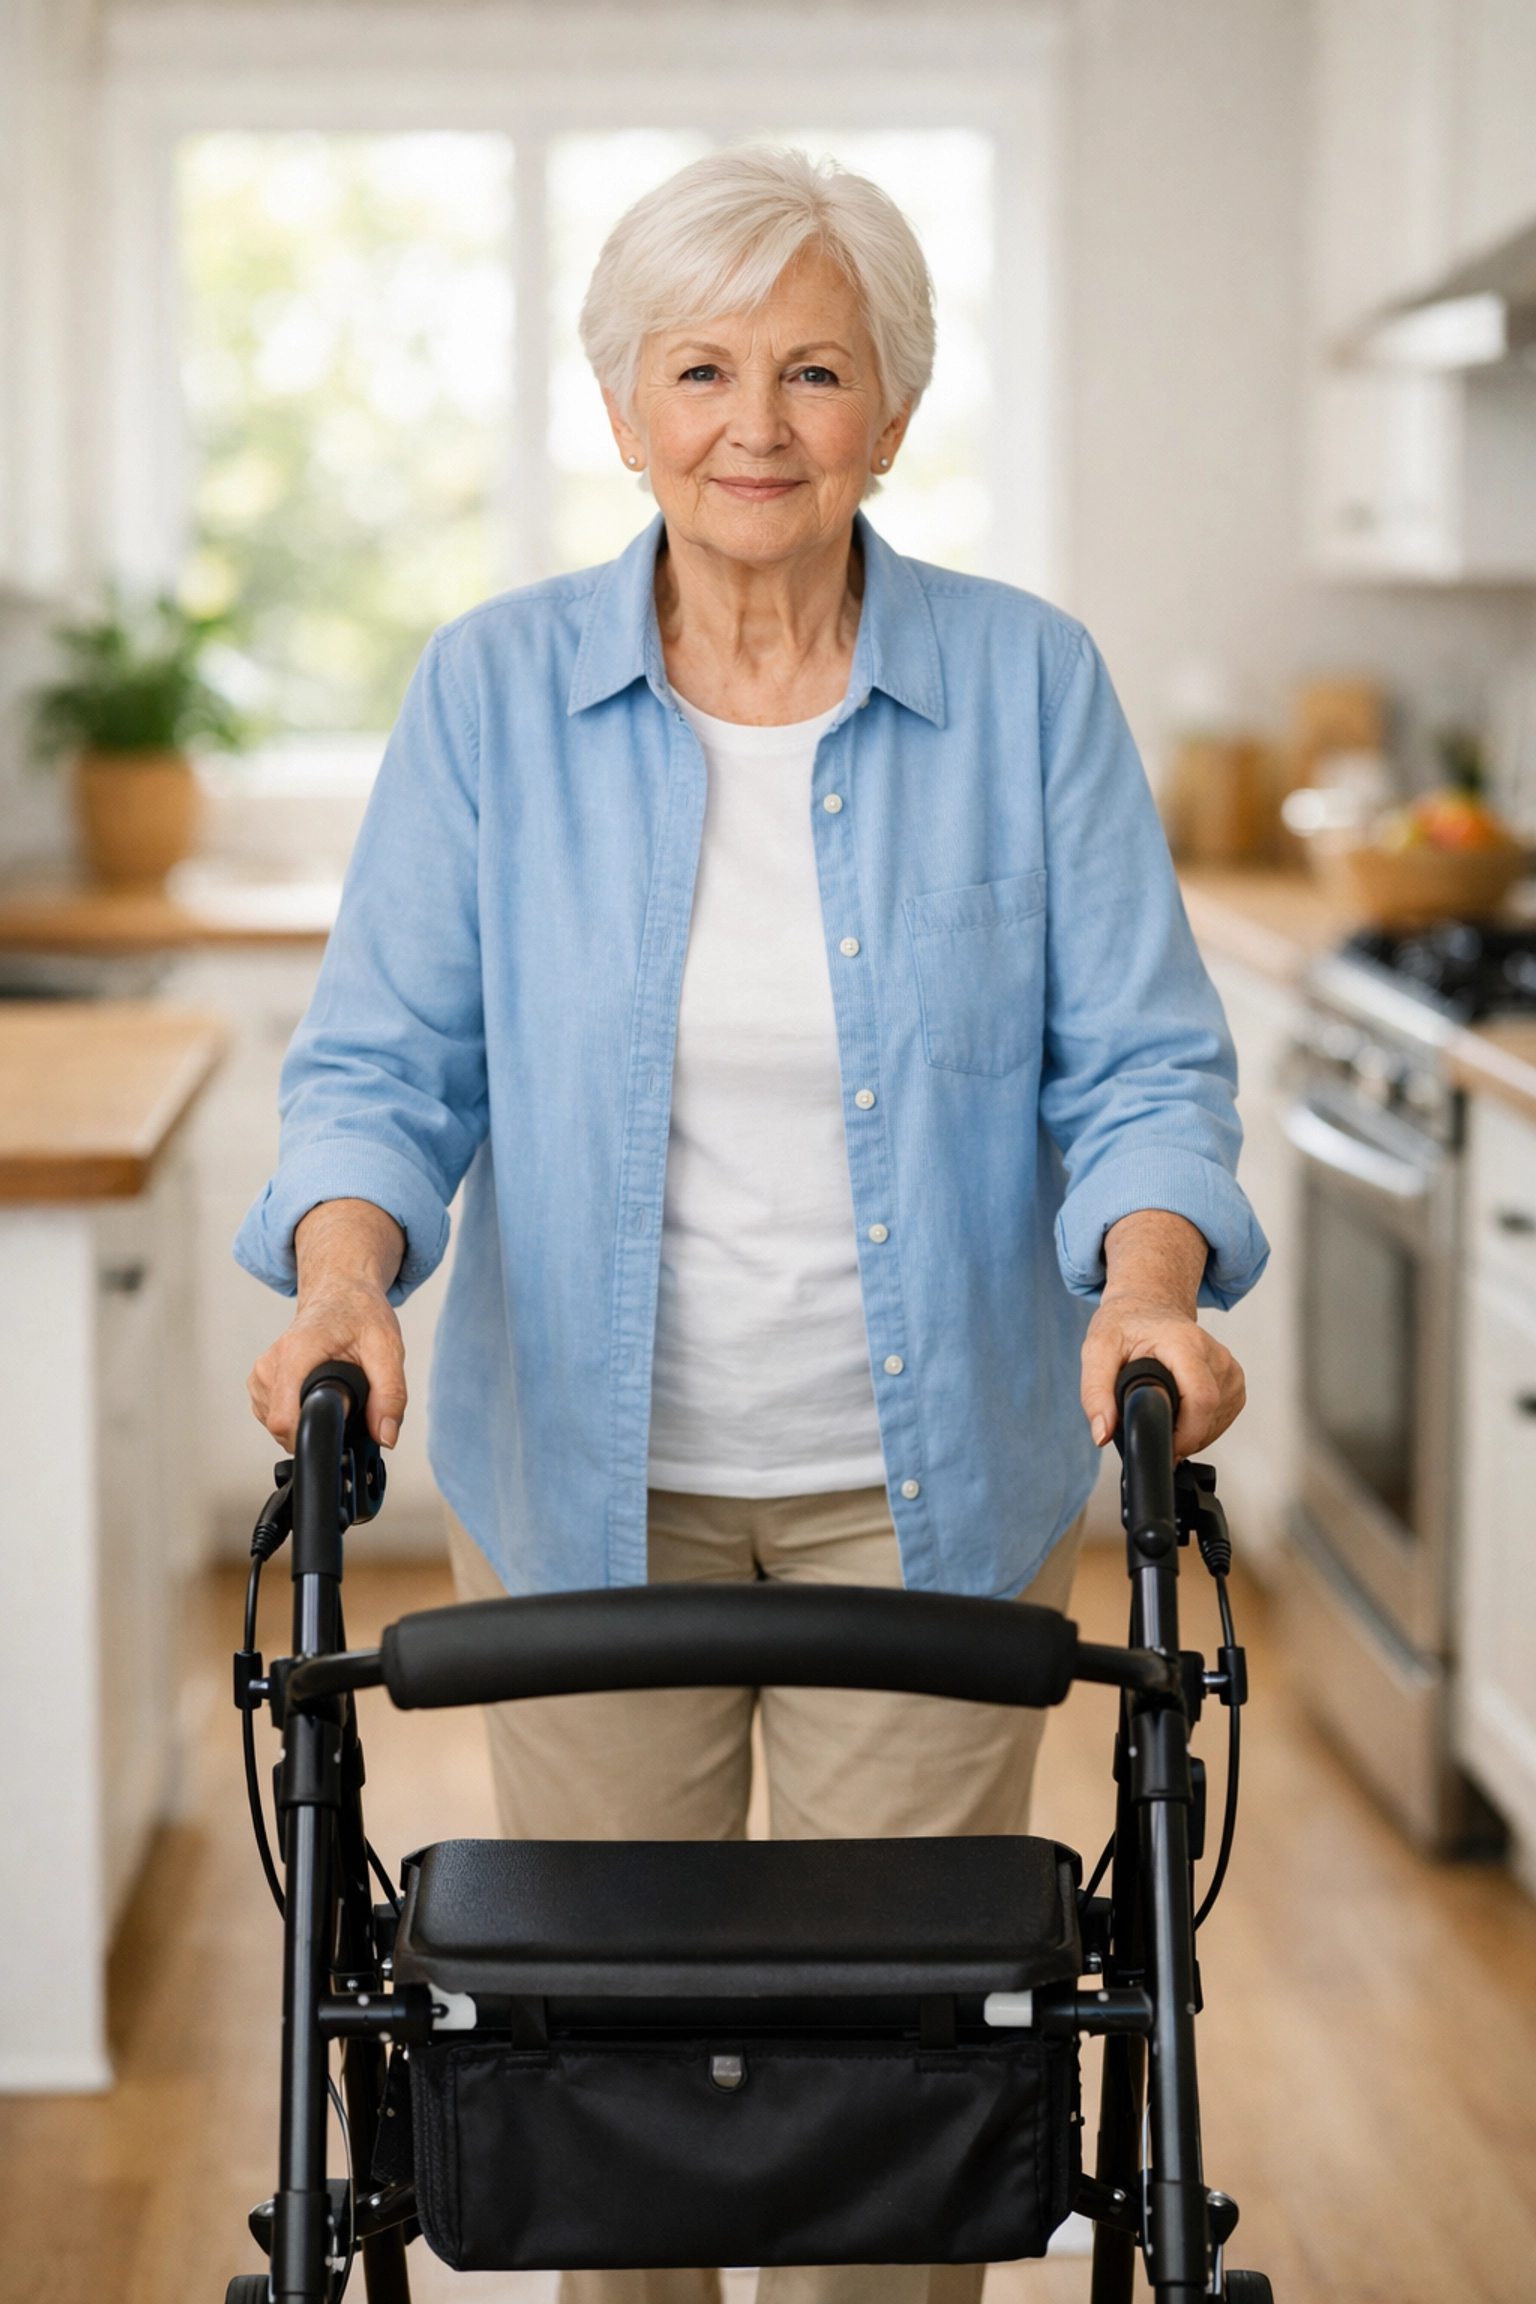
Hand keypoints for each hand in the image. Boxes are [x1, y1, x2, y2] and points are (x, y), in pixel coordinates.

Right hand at [248, 1198, 407, 1451]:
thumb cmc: (360, 1313)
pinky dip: (298, 1414)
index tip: (339, 1432)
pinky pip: (274, 1418)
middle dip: (319, 1424)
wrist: (340, 1293)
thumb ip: (390, 1394)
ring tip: (332, 1390)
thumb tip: (386, 1436)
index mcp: (296, 1352)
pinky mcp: (260, 1383)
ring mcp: (261, 1375)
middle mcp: (271, 1364)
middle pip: (283, 1427)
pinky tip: (316, 1392)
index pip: (285, 1418)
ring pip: (278, 1426)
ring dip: (309, 1419)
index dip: (313, 1434)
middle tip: (346, 1399)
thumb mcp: (387, 1348)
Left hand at [1080, 1210, 1245, 1458]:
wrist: (1147, 1307)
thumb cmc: (1126, 1325)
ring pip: (1219, 1420)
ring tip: (1164, 1413)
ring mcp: (1228, 1366)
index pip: (1202, 1398)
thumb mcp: (1097, 1350)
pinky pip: (1225, 1415)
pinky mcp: (1235, 1379)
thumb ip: (1095, 1392)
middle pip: (1211, 1413)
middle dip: (1183, 1437)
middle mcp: (1214, 1353)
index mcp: (1184, 1342)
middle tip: (1155, 1430)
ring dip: (1192, 1433)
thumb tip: (1102, 1433)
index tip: (1162, 1444)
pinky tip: (1182, 1412)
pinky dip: (1203, 1426)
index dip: (1184, 1433)